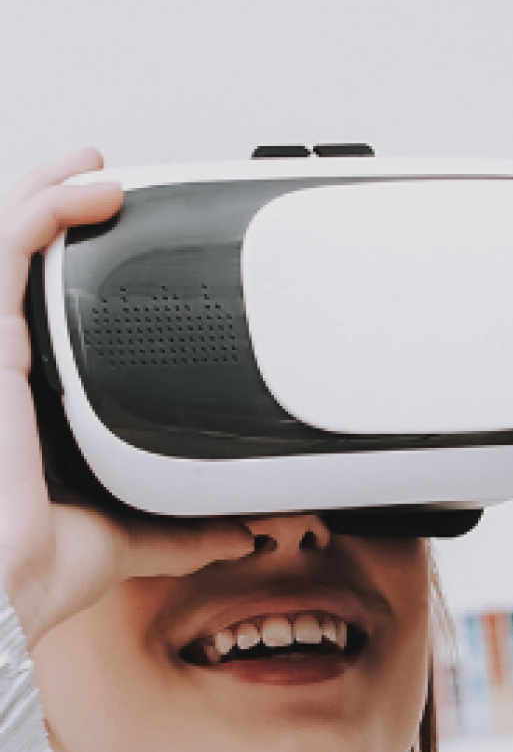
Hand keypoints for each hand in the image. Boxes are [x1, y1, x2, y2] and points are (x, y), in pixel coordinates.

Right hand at [0, 151, 255, 641]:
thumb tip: (248, 529)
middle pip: (22, 267)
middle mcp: (5, 366)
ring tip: (102, 171)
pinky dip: (45, 208)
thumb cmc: (35, 566)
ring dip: (52, 193)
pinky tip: (91, 192)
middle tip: (106, 188)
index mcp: (30, 402)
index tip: (120, 249)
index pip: (45, 317)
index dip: (71, 274)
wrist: (7, 580)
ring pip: (9, 242)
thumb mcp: (130, 537)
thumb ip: (187, 530)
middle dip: (55, 213)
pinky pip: (6, 251)